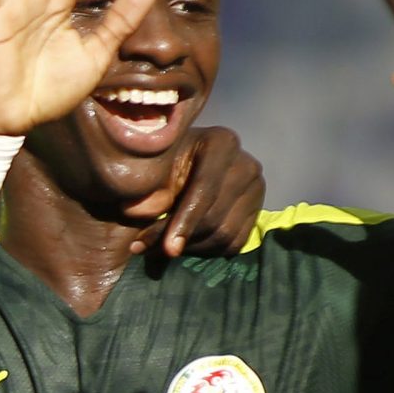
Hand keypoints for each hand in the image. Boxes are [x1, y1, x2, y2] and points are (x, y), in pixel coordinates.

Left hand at [128, 125, 264, 256]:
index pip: (205, 189)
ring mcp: (255, 189)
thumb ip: (146, 194)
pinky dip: (207, 250)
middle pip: (215, 217)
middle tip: (149, 249)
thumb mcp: (151, 172)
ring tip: (163, 246)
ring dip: (192, 247)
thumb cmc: (162, 163)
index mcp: (221, 142)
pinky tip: (185, 242)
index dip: (184, 222)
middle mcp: (246, 165)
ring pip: (225, 235)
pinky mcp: (256, 211)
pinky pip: (234, 244)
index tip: (167, 248)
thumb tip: (137, 221)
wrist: (181, 164)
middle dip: (182, 238)